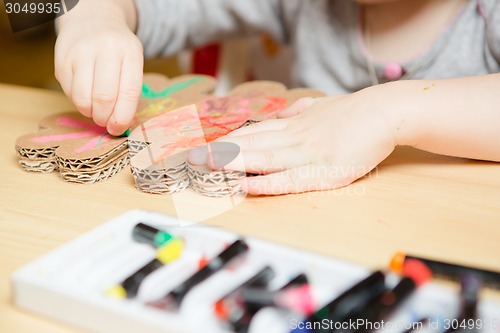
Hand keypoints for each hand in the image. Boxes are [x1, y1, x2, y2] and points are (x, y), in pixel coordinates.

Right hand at [55, 2, 142, 134]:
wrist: (93, 20)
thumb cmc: (117, 50)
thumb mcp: (132, 62)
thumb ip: (129, 91)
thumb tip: (120, 125)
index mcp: (130, 52)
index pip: (129, 92)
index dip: (123, 117)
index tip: (119, 129)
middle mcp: (106, 49)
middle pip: (105, 97)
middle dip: (105, 118)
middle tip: (105, 122)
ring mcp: (81, 52)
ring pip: (84, 98)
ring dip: (90, 113)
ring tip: (95, 111)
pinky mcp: (62, 59)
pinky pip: (70, 92)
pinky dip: (78, 102)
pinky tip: (85, 96)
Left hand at [189, 90, 396, 194]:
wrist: (385, 112)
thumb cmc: (353, 113)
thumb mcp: (322, 106)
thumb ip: (302, 110)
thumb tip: (286, 112)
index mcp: (292, 124)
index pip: (251, 133)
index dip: (225, 141)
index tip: (201, 147)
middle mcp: (294, 138)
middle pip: (250, 145)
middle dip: (217, 152)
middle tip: (188, 158)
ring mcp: (308, 154)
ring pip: (263, 159)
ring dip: (232, 163)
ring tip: (205, 167)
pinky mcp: (325, 171)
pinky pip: (291, 179)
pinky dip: (267, 183)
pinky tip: (247, 186)